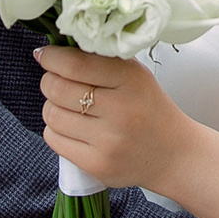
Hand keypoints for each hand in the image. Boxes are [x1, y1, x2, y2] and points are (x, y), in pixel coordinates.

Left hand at [37, 48, 193, 190]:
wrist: (173, 155)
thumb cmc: (149, 109)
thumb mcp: (136, 76)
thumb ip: (101, 60)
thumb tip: (52, 52)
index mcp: (131, 80)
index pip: (75, 64)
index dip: (52, 58)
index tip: (45, 55)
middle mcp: (120, 110)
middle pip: (57, 89)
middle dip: (49, 81)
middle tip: (56, 81)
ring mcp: (108, 141)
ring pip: (52, 115)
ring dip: (52, 106)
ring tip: (67, 106)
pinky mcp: (97, 164)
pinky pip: (54, 139)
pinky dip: (55, 130)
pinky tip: (71, 127)